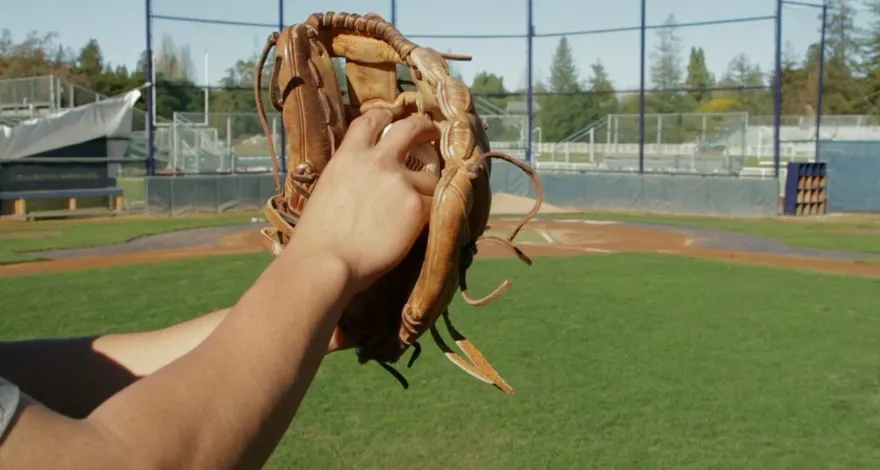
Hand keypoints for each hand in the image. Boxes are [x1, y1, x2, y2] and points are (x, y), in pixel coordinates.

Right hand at [286, 109, 440, 293]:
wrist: (325, 263)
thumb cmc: (317, 238)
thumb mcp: (327, 191)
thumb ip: (349, 177)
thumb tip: (365, 183)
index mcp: (348, 156)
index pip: (371, 121)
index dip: (385, 116)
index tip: (394, 117)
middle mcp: (376, 161)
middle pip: (410, 129)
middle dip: (424, 128)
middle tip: (431, 133)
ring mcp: (399, 181)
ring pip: (429, 179)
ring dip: (427, 191)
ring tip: (419, 209)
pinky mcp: (416, 206)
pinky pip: (435, 205)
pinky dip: (431, 215)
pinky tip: (423, 226)